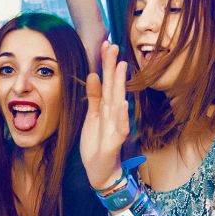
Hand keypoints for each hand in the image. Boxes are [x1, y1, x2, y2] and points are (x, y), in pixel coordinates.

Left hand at [80, 41, 128, 188]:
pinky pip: (120, 127)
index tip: (106, 44)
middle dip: (113, 67)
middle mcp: (113, 114)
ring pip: (117, 102)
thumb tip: (93, 75)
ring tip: (121, 66)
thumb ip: (93, 97)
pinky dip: (122, 116)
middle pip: (113, 87)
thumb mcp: (91, 117)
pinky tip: (123, 103)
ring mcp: (116, 127)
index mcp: (106, 108)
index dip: (106, 63)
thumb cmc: (97, 144)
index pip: (106, 81)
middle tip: (113, 46)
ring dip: (120, 85)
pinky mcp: (115, 141)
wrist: (100, 171)